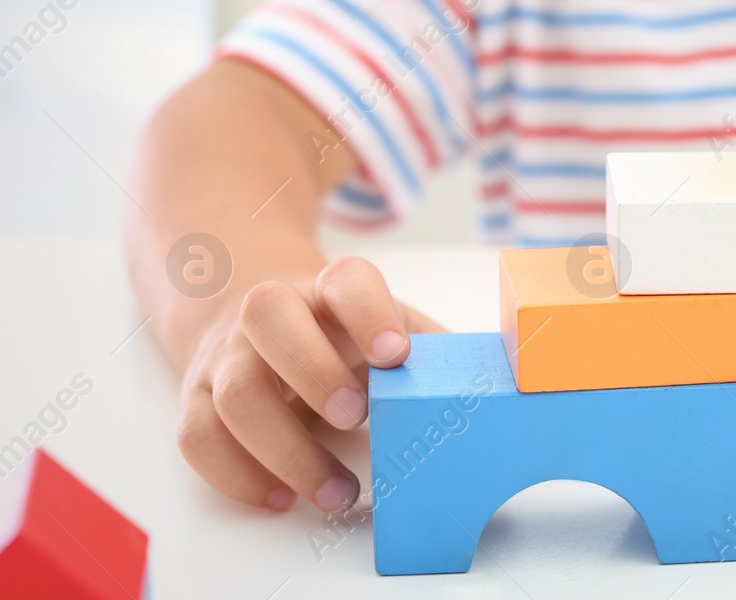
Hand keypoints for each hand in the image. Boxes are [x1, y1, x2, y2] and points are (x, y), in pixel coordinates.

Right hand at [175, 256, 445, 511]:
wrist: (248, 311)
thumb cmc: (337, 328)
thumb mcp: (386, 322)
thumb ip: (432, 345)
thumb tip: (497, 377)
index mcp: (327, 288)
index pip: (346, 280)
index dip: (370, 313)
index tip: (398, 354)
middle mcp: (269, 311)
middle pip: (269, 318)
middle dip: (313, 370)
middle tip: (356, 415)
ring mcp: (226, 353)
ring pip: (233, 392)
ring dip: (283, 448)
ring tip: (336, 490)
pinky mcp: (196, 397)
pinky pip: (197, 436)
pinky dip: (236, 475)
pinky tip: (281, 497)